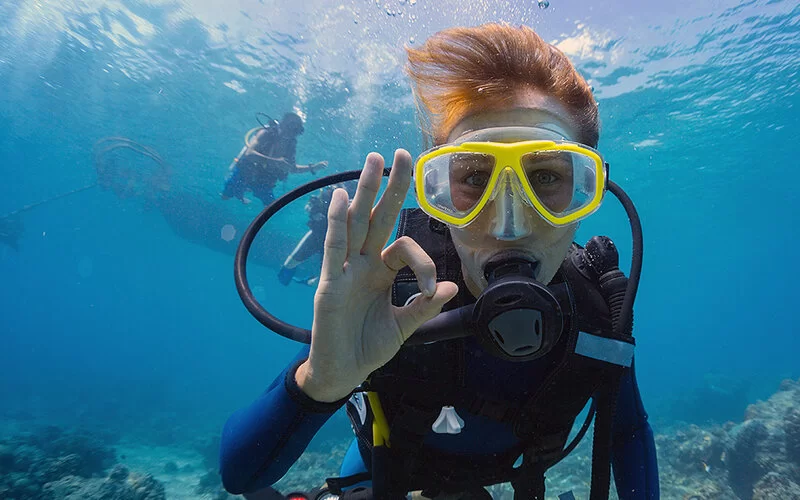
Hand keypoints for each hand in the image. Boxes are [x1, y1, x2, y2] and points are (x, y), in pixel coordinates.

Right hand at [296, 150, 458, 401]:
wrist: (343, 373)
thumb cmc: (368, 347)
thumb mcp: (404, 326)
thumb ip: (424, 306)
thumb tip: (452, 288)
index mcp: (382, 272)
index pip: (404, 248)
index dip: (423, 263)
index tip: (432, 290)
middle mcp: (363, 264)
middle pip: (378, 217)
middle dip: (390, 186)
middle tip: (400, 152)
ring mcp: (344, 271)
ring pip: (356, 224)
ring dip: (364, 192)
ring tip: (373, 160)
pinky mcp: (328, 284)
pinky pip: (333, 249)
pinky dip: (336, 224)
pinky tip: (340, 198)